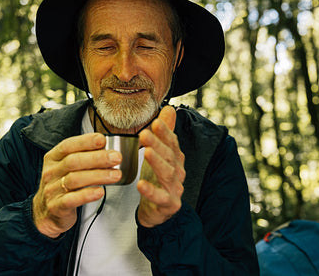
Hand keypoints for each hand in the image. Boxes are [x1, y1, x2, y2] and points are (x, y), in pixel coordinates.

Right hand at [32, 133, 121, 237]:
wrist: (46, 213)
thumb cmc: (62, 186)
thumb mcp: (66, 168)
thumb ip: (83, 157)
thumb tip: (108, 149)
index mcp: (53, 158)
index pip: (68, 145)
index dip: (85, 142)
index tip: (102, 140)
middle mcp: (51, 172)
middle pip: (73, 161)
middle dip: (98, 158)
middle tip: (116, 157)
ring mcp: (52, 190)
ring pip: (75, 179)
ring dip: (98, 175)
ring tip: (116, 175)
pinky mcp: (56, 207)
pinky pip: (72, 199)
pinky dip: (87, 195)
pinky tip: (100, 192)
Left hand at [137, 106, 185, 227]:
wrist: (158, 211)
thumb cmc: (158, 179)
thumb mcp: (161, 154)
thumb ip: (166, 132)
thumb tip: (169, 108)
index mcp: (176, 159)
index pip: (172, 142)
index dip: (165, 132)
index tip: (155, 121)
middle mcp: (178, 172)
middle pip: (169, 156)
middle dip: (158, 144)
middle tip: (145, 133)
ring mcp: (175, 188)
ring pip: (167, 174)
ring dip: (157, 162)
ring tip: (146, 152)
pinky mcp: (169, 204)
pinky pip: (161, 197)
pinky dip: (151, 191)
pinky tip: (141, 184)